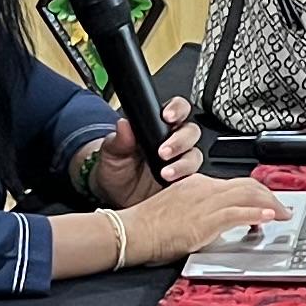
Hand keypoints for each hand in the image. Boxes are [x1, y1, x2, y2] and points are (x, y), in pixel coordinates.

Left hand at [87, 96, 206, 204]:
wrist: (115, 196)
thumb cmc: (116, 168)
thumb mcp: (111, 152)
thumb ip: (118, 139)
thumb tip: (123, 125)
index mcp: (158, 126)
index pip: (177, 108)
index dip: (177, 109)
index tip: (167, 116)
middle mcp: (173, 141)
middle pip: (191, 132)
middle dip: (180, 140)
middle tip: (163, 152)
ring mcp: (180, 161)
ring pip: (194, 156)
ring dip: (182, 164)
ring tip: (165, 173)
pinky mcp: (183, 181)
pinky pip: (194, 179)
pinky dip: (185, 180)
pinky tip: (171, 184)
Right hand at [113, 171, 288, 263]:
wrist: (133, 231)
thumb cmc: (149, 225)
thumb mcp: (178, 209)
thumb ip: (199, 210)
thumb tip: (217, 221)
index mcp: (198, 184)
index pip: (235, 183)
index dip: (256, 193)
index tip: (266, 203)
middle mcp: (205, 188)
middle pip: (247, 185)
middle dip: (269, 196)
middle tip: (282, 209)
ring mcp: (206, 203)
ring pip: (247, 195)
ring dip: (270, 204)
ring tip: (282, 214)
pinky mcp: (205, 220)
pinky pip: (237, 213)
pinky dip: (256, 214)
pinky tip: (268, 218)